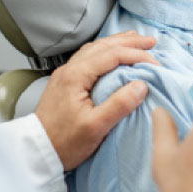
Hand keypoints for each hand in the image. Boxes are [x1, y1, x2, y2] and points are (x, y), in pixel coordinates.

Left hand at [35, 31, 157, 170]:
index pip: (112, 55)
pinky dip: (105, 50)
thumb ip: (119, 104)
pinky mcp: (65, 81)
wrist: (36, 152)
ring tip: (135, 40)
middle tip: (151, 42)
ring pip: (95, 48)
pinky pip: (88, 56)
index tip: (155, 63)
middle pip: (103, 46)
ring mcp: (65, 73)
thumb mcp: (95, 127)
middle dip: (129, 41)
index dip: (136, 55)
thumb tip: (141, 85)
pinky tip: (111, 53)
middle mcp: (69, 69)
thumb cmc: (65, 142)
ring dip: (117, 43)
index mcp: (76, 75)